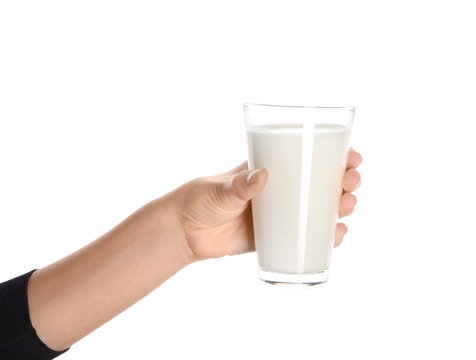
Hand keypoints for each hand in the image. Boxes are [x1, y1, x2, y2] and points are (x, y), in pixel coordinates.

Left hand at [172, 149, 361, 260]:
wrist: (185, 231)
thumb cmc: (200, 199)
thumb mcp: (220, 189)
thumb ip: (239, 184)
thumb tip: (262, 176)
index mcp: (270, 170)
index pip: (307, 157)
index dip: (334, 155)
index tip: (351, 156)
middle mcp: (280, 190)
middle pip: (321, 183)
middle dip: (343, 181)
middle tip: (350, 184)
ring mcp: (279, 215)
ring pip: (318, 209)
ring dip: (340, 206)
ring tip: (346, 207)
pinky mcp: (274, 237)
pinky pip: (305, 236)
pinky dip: (324, 236)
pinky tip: (337, 235)